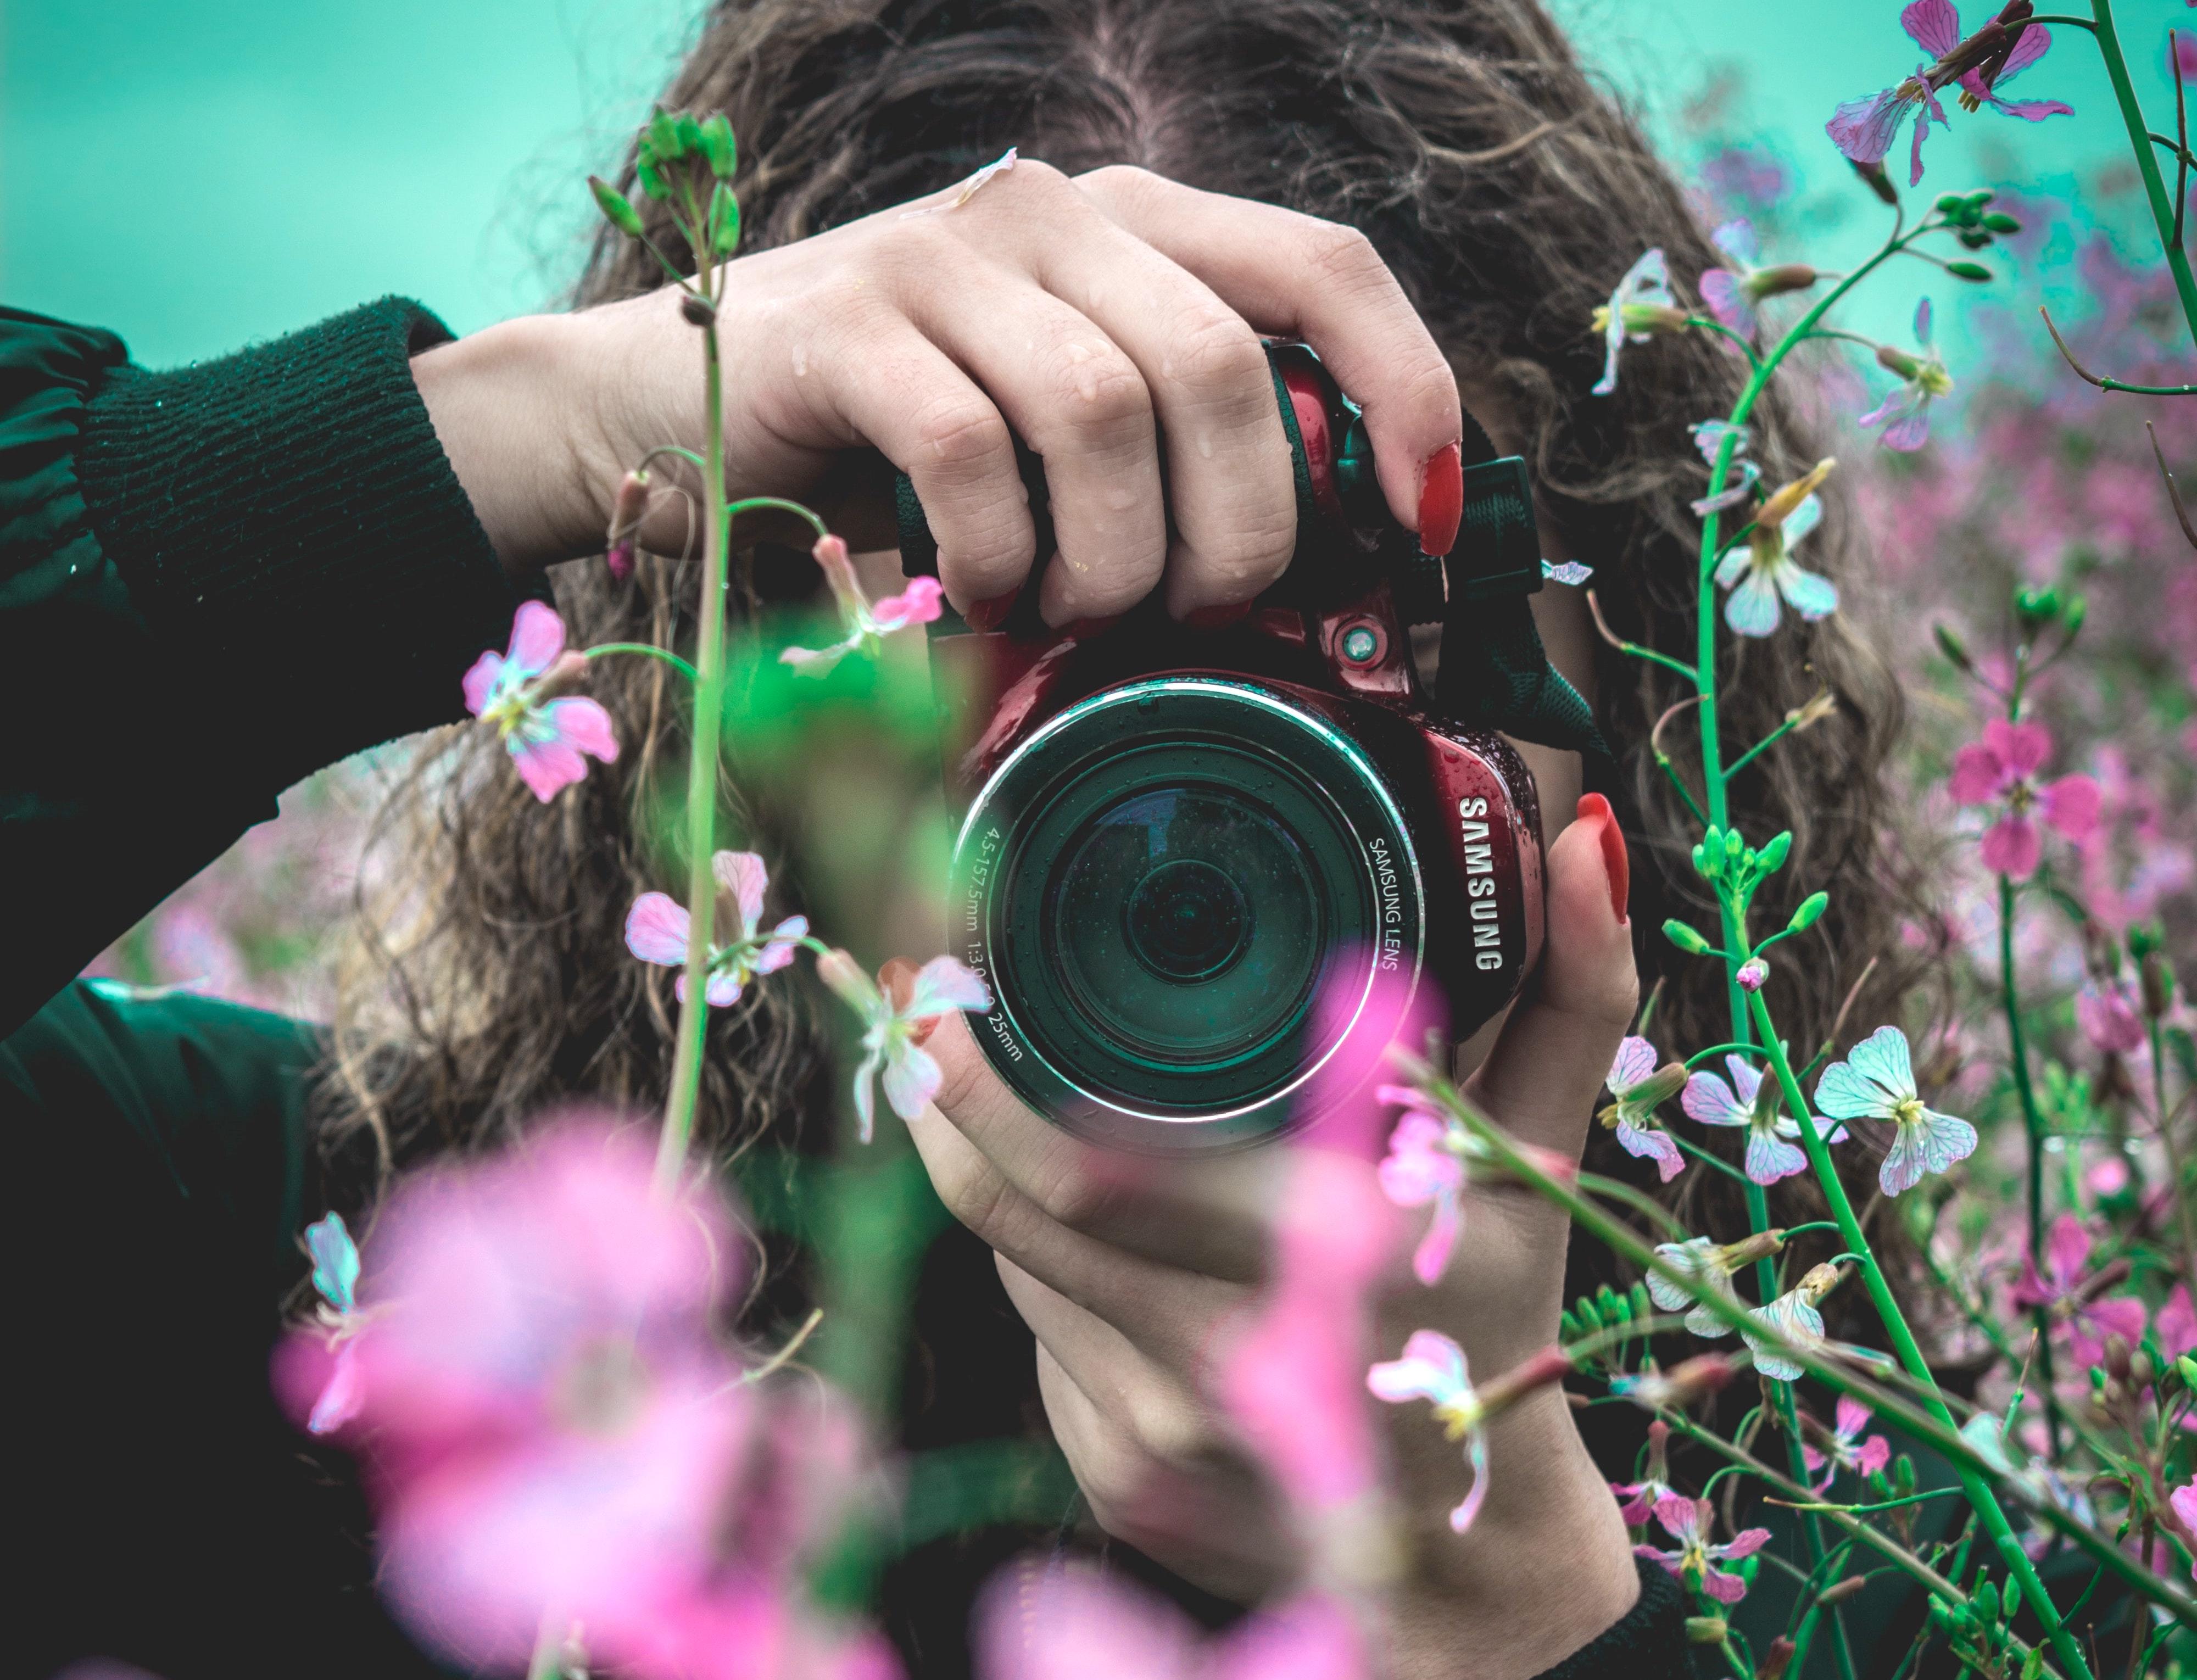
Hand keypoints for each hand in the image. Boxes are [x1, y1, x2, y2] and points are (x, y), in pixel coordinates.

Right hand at [415, 161, 1463, 622]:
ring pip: (1108, 411)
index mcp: (1129, 224)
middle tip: (1189, 614)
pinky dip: (998, 552)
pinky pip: (976, 451)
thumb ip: (1169, 451)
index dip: (1406, 391)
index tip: (1424, 521)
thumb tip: (1313, 573)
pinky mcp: (848, 326)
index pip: (1325, 267)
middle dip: (1239, 530)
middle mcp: (1050, 212)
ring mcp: (944, 257)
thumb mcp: (1052, 428)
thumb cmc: (885, 447)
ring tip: (1068, 608)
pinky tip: (980, 586)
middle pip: (1229, 366)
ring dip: (1111, 558)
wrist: (655, 406)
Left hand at [906, 798, 1644, 1676]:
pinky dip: (1043, 1269)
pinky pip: (1039, 1338)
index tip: (947, 983)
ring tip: (982, 1093)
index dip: (987, 1079)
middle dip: (947, 1101)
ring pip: (1019, 1265)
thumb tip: (1582, 837)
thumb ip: (1571, 994)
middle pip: (1019, 1210)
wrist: (1478, 1562)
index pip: (1094, 1167)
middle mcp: (1240, 1357)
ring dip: (989, 1174)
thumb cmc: (1505, 1317)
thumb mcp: (1538, 1157)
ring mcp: (1169, 1432)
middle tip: (924, 1009)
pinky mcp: (1123, 1480)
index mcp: (1338, 1256)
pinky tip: (1075, 1228)